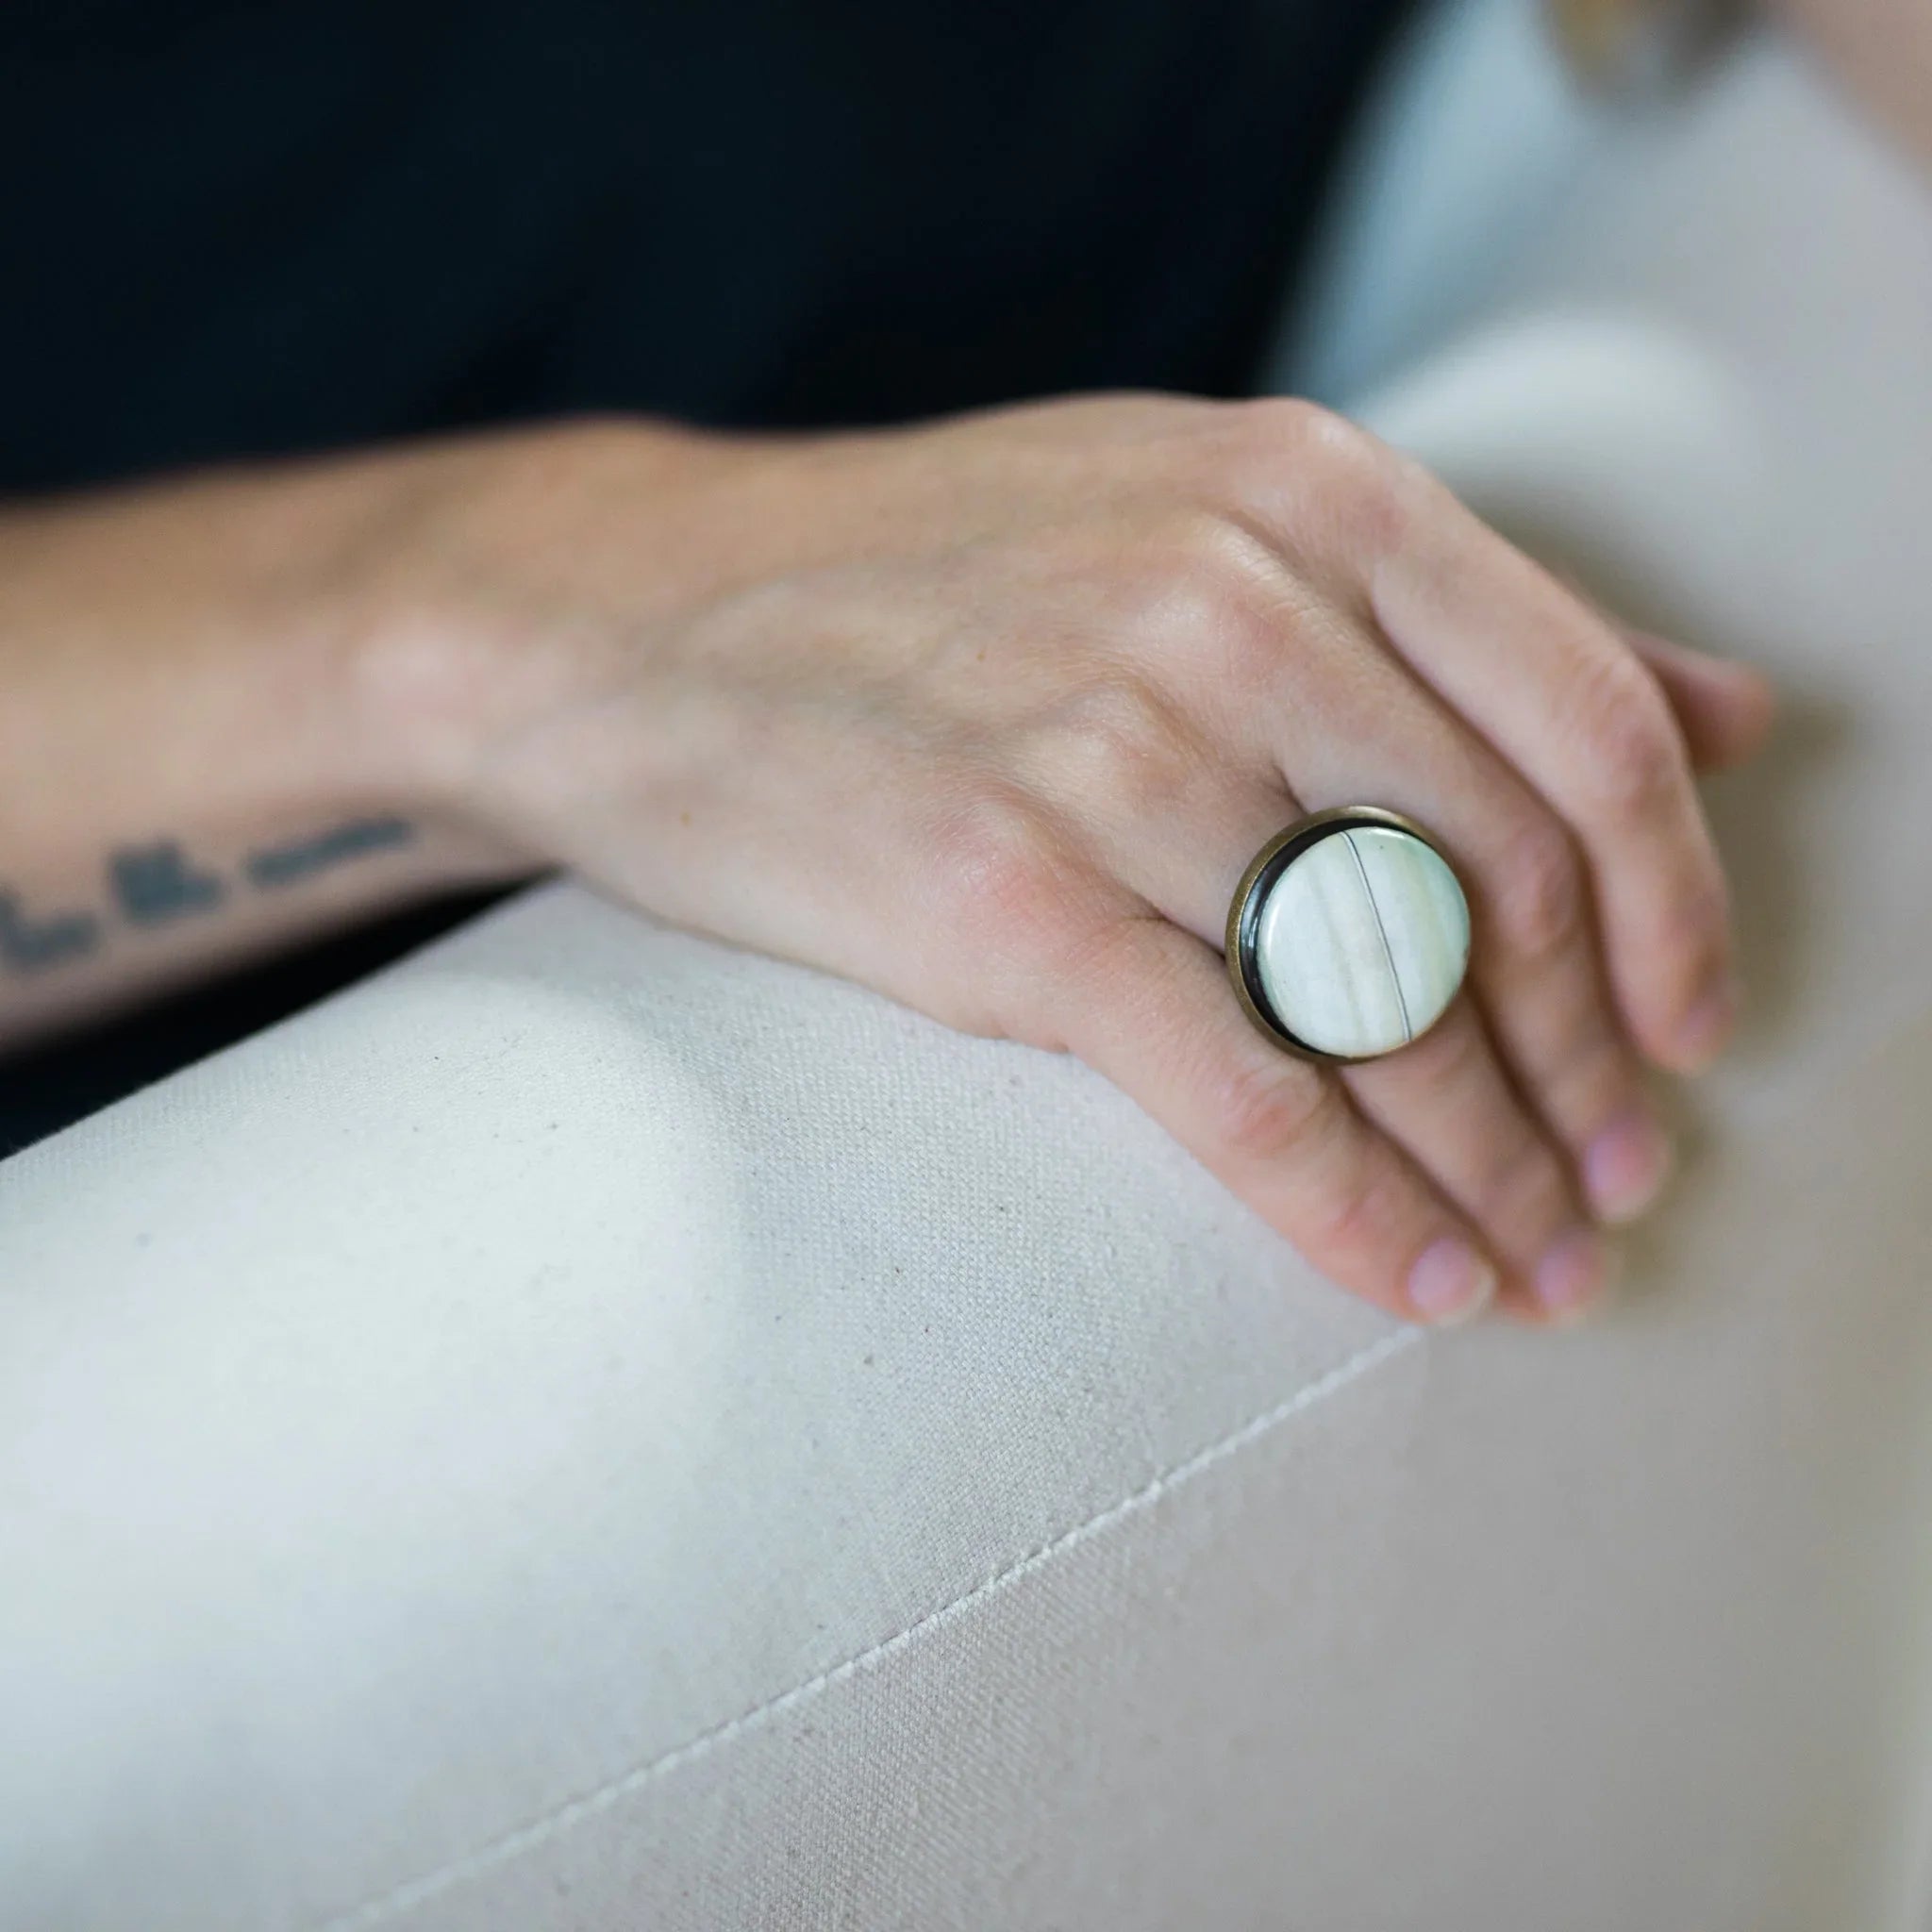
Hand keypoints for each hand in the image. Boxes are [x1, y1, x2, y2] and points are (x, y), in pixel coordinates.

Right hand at [367, 396, 1773, 1325]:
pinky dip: (1350, 1204)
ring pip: (1387, 1003)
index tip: (1689, 1026)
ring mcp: (1114, 748)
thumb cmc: (911, 580)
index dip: (1676, 906)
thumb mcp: (1190, 511)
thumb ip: (1452, 610)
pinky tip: (1406, 1275)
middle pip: (1507, 879)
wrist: (628, 621)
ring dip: (1491, 1163)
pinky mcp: (1003, 896)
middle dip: (1592, 1065)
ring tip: (1534, 1257)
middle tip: (1618, 1179)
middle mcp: (1231, 604)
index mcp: (1305, 494)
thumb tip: (1727, 704)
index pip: (1590, 721)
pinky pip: (1241, 1084)